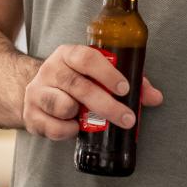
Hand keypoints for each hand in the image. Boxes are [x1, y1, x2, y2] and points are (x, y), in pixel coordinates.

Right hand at [21, 44, 163, 139]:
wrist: (38, 93)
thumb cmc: (77, 83)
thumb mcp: (98, 76)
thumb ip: (129, 83)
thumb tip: (155, 97)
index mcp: (68, 54)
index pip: (86, 57)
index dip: (107, 73)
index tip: (124, 89)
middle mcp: (50, 70)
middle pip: (78, 85)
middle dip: (106, 105)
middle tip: (127, 118)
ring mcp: (37, 91)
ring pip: (61, 105)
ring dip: (80, 116)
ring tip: (87, 120)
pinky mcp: (31, 115)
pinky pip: (52, 127)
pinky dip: (67, 131)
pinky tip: (74, 128)